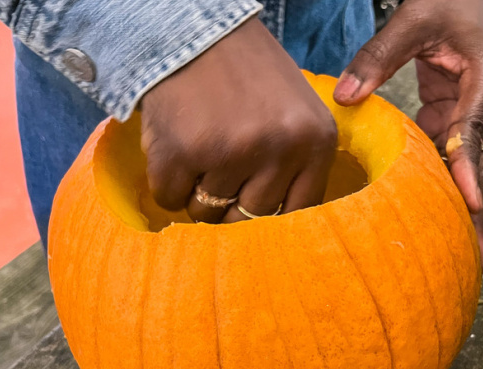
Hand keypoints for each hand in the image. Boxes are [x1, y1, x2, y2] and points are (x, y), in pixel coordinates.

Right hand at [141, 18, 337, 222]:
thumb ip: (298, 164)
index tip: (250, 203)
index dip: (269, 213)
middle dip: (229, 204)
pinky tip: (174, 150)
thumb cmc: (246, 75)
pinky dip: (166, 184)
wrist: (191, 29)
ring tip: (197, 152)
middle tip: (217, 172)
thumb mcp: (295, 111)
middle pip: (251, 216)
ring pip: (207, 212)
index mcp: (316, 141)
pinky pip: (170, 199)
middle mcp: (282, 147)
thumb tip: (279, 226)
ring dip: (195, 193)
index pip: (299, 211)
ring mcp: (232, 151)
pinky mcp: (184, 151)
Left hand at [333, 0, 482, 271]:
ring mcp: (471, 115)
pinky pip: (448, 159)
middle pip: (480, 166)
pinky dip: (443, 191)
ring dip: (463, 212)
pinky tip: (436, 225)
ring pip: (468, 170)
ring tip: (463, 258)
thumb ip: (379, 55)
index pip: (473, 130)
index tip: (470, 205)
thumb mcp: (413, 18)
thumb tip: (345, 98)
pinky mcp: (452, 118)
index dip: (468, 169)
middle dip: (478, 214)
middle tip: (479, 260)